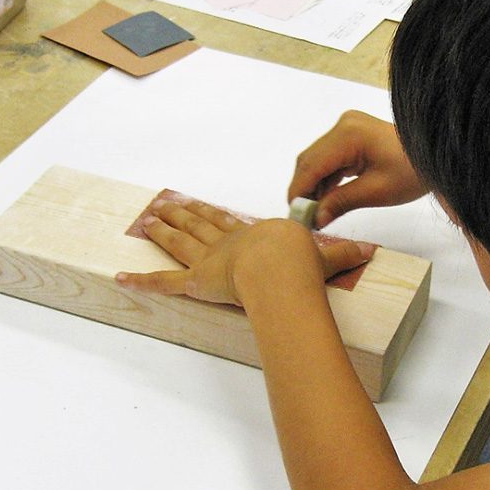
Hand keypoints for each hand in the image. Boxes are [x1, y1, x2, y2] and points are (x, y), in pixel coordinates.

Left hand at [115, 197, 373, 304]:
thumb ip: (344, 254)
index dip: (213, 214)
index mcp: (252, 236)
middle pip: (199, 225)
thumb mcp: (327, 256)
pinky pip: (164, 284)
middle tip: (165, 205)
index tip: (202, 206)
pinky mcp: (195, 281)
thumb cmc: (300, 261)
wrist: (283, 265)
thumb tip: (368, 252)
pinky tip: (121, 277)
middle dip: (182, 214)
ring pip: (180, 243)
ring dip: (163, 232)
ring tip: (148, 221)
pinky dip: (142, 281)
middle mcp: (226, 243)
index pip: (227, 222)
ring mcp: (208, 260)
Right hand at [287, 110, 426, 227]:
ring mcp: (347, 128)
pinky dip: (326, 179)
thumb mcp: (376, 192)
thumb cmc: (412, 172)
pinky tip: (326, 200)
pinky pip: (330, 158)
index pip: (311, 165)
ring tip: (314, 213)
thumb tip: (316, 218)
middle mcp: (343, 125)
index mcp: (348, 134)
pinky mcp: (352, 135)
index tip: (295, 216)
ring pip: (318, 160)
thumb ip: (340, 202)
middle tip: (303, 219)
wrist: (435, 156)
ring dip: (314, 186)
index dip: (299, 192)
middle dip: (304, 190)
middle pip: (310, 160)